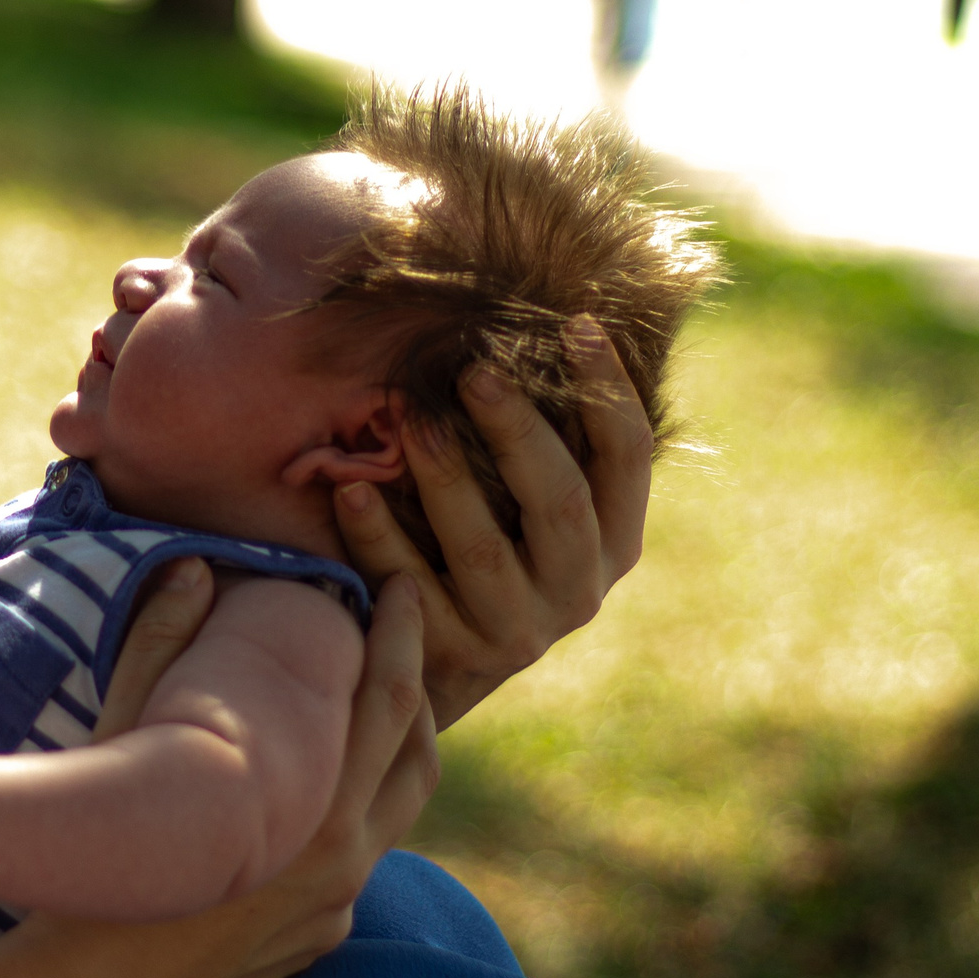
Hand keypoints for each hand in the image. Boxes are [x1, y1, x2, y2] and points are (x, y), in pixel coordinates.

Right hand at [21, 572, 437, 977]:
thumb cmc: (96, 865)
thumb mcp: (121, 747)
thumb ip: (160, 650)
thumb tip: (195, 569)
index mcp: (315, 811)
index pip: (389, 703)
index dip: (402, 636)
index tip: (402, 588)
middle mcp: (342, 864)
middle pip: (415, 753)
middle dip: (415, 680)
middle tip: (404, 622)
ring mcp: (336, 908)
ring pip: (396, 810)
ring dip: (395, 745)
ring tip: (374, 692)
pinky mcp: (320, 939)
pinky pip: (362, 858)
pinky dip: (356, 804)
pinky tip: (320, 778)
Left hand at [334, 315, 651, 730]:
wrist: (444, 662)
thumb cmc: (493, 542)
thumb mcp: (536, 500)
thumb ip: (549, 435)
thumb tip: (547, 315)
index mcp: (615, 537)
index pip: (628, 456)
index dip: (608, 389)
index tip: (575, 323)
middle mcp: (580, 587)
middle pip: (559, 499)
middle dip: (516, 429)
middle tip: (473, 370)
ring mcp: (517, 628)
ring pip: (482, 547)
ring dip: (444, 475)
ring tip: (407, 417)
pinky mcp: (452, 653)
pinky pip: (409, 586)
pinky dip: (378, 535)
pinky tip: (350, 488)